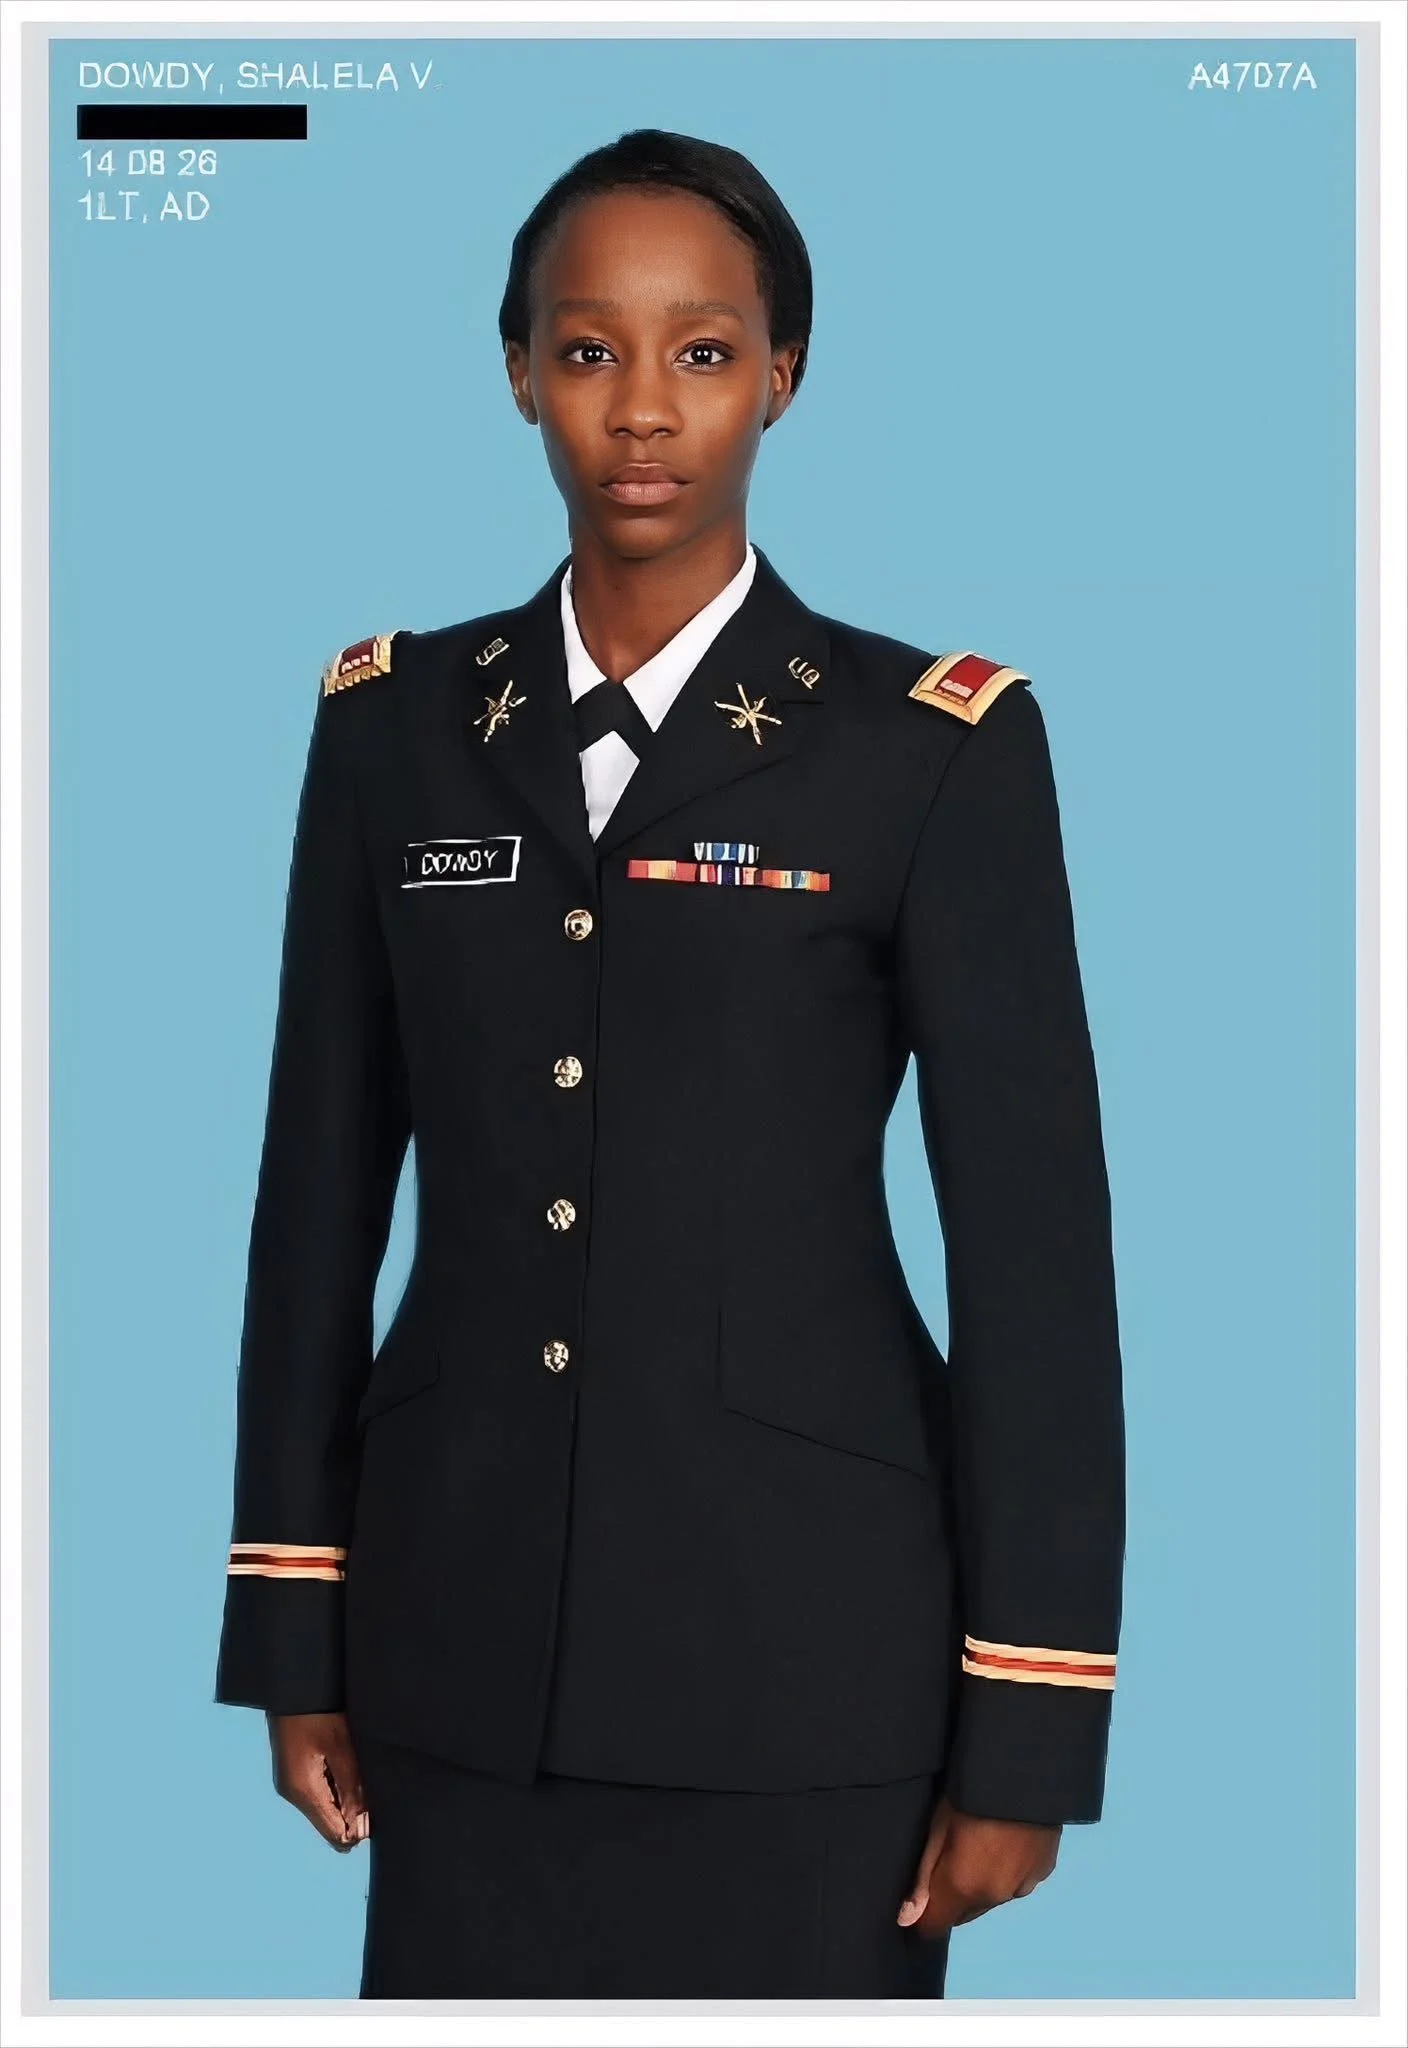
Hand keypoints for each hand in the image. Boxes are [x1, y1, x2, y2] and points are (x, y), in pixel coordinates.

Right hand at [266, 1711, 369, 1850]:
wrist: (292, 1686)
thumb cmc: (317, 1713)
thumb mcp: (341, 1748)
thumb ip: (352, 1789)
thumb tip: (362, 1828)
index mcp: (303, 1792)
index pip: (334, 1834)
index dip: (358, 1830)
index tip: (378, 1810)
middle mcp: (293, 1794)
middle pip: (330, 1824)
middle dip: (354, 1815)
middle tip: (372, 1787)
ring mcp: (291, 1784)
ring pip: (326, 1809)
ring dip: (345, 1800)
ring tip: (359, 1772)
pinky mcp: (293, 1773)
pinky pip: (319, 1794)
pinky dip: (335, 1788)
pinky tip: (346, 1765)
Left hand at [897, 1795, 1059, 1935]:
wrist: (1025, 1772)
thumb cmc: (969, 1794)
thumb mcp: (938, 1827)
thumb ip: (923, 1878)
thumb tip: (906, 1920)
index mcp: (963, 1888)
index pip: (934, 1927)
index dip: (923, 1916)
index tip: (919, 1897)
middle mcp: (994, 1897)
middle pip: (963, 1913)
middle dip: (952, 1897)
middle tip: (950, 1856)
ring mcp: (1024, 1886)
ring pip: (991, 1898)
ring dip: (981, 1884)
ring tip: (981, 1842)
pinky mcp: (1044, 1870)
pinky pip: (1018, 1882)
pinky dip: (1009, 1871)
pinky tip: (1007, 1840)